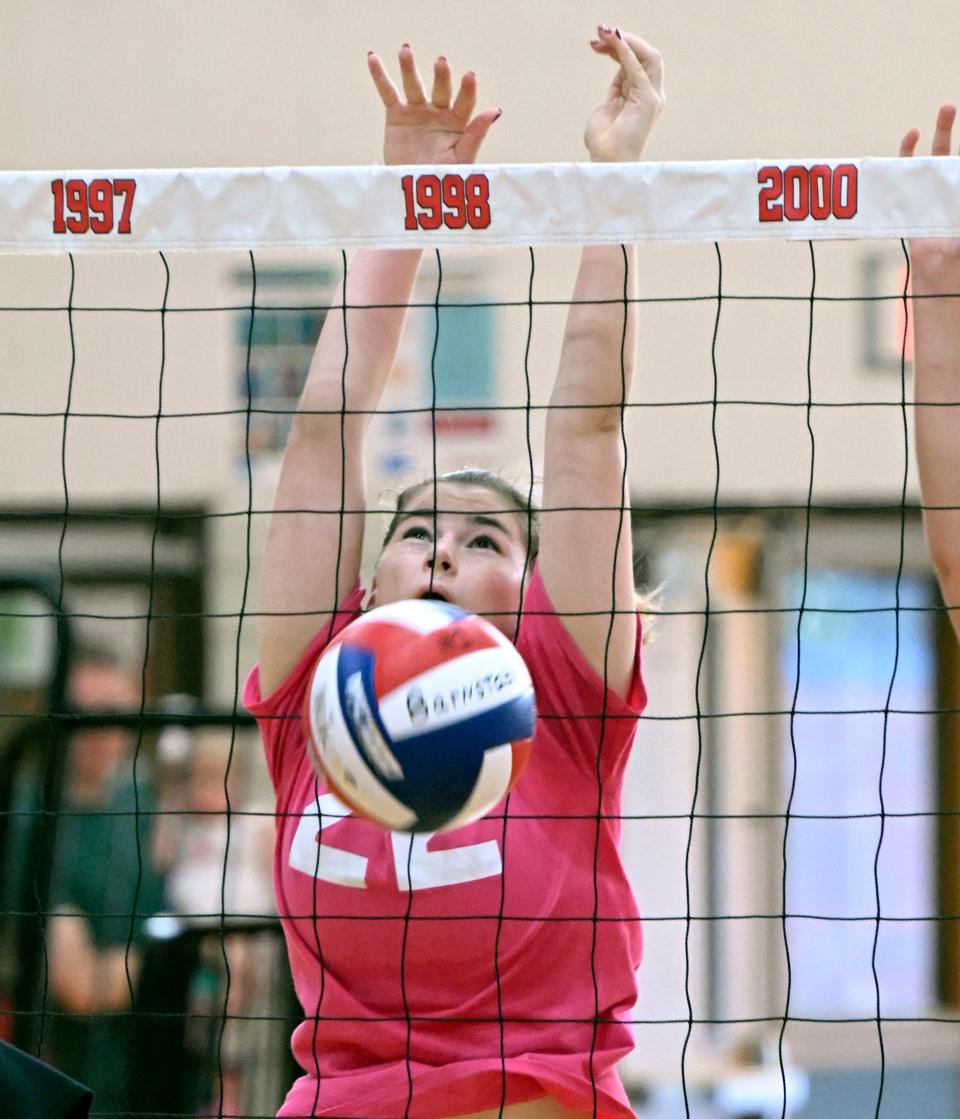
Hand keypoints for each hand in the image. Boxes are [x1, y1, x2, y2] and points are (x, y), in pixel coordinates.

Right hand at [367, 45, 499, 165]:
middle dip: (441, 76)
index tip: (469, 77)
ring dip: (409, 68)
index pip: (464, 103)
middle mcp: (439, 111)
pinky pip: (388, 93)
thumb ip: (476, 134)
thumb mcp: (461, 159)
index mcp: (458, 122)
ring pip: (414, 85)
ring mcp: (417, 110)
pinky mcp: (397, 114)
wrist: (413, 192)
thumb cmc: (442, 178)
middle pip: (441, 89)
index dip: (467, 90)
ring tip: (406, 51)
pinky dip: (380, 76)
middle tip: (441, 63)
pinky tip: (373, 58)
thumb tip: (495, 110)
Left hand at [584, 27, 664, 162]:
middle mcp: (651, 94)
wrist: (606, 162)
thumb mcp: (608, 106)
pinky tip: (613, 41)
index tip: (597, 40)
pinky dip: (626, 52)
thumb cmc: (604, 142)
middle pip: (645, 55)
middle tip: (600, 32)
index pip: (636, 62)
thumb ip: (616, 87)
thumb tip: (617, 64)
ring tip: (604, 33)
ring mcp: (652, 97)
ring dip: (625, 41)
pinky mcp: (648, 100)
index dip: (619, 47)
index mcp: (641, 96)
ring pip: (648, 56)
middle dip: (623, 40)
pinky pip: (639, 68)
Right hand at [900, 103, 959, 278]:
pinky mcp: (908, 206)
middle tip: (947, 106)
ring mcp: (926, 196)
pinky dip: (901, 162)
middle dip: (944, 130)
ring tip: (923, 124)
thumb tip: (952, 168)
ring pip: (924, 163)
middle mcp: (945, 190)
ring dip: (924, 141)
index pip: (958, 163)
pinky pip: (903, 180)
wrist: (941, 271)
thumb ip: (959, 198)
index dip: (950, 141)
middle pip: (943, 154)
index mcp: (958, 191)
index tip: (950, 116)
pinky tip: (907, 143)